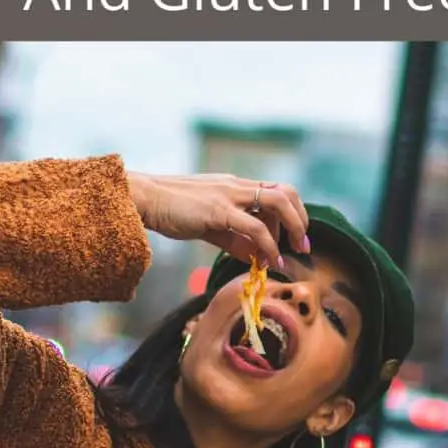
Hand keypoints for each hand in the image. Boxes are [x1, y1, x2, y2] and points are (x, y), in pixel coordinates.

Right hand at [129, 170, 308, 268]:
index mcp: (236, 186)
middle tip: (302, 246)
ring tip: (290, 254)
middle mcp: (237, 186)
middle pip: (286, 192)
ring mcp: (229, 195)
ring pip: (278, 203)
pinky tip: (269, 261)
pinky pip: (255, 227)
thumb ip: (234, 240)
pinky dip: (269, 245)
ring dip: (293, 228)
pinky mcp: (219, 210)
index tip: (295, 239)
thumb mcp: (210, 226)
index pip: (277, 192)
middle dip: (301, 220)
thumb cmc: (173, 211)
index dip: (293, 214)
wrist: (145, 200)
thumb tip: (255, 257)